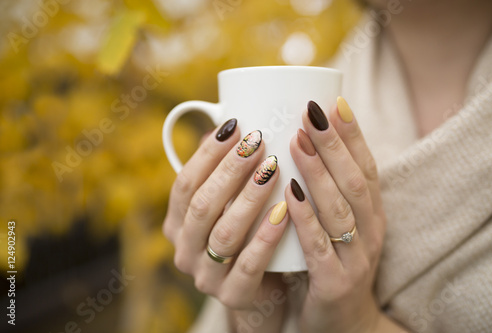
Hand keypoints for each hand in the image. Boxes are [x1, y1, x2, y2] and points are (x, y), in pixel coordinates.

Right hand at [163, 120, 288, 331]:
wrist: (263, 290)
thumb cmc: (248, 234)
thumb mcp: (230, 204)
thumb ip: (226, 173)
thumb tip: (232, 118)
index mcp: (177, 223)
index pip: (184, 184)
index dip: (207, 154)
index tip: (235, 124)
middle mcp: (184, 250)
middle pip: (202, 205)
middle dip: (229, 170)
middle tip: (257, 141)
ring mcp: (205, 277)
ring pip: (224, 233)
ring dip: (248, 198)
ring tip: (273, 169)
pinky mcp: (233, 296)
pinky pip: (248, 265)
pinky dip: (265, 236)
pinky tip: (283, 210)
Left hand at [284, 98, 404, 331]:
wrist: (343, 323)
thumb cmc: (333, 262)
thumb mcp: (337, 223)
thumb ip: (324, 190)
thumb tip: (295, 142)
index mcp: (371, 213)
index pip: (367, 165)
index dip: (352, 133)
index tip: (334, 101)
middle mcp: (370, 230)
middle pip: (355, 180)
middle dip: (334, 143)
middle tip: (311, 111)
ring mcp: (356, 257)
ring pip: (340, 208)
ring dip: (319, 172)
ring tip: (298, 140)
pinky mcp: (335, 282)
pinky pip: (318, 246)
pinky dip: (305, 218)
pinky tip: (289, 194)